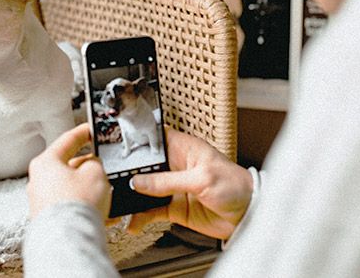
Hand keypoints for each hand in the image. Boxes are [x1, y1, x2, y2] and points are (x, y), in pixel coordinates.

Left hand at [27, 124, 110, 219]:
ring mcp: (41, 202)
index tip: (90, 130)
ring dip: (89, 191)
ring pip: (71, 189)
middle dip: (88, 170)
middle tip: (103, 171)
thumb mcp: (95, 172)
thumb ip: (94, 162)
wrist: (69, 239)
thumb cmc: (76, 204)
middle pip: (68, 167)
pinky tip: (100, 213)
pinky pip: (70, 206)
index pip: (67, 141)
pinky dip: (84, 207)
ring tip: (105, 198)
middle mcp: (38, 181)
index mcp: (45, 163)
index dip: (83, 133)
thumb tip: (92, 166)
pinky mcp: (48, 219)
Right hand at [128, 128, 253, 239]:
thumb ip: (168, 181)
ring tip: (118, 203)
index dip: (137, 140)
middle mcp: (175, 166)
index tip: (117, 147)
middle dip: (128, 173)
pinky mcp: (174, 207)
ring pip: (144, 190)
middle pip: (144, 166)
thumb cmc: (235, 186)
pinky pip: (151, 211)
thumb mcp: (201, 178)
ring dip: (132, 197)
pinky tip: (133, 221)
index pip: (155, 138)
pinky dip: (140, 217)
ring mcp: (173, 187)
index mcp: (184, 148)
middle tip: (111, 180)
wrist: (248, 214)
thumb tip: (140, 181)